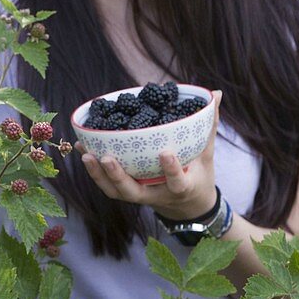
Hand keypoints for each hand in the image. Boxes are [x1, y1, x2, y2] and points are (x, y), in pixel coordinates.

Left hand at [75, 90, 222, 220]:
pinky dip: (94, 171)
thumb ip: (208, 125)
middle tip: (106, 158)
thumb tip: (216, 94)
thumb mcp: (206, 153)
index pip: (177, 182)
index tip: (165, 153)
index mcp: (182, 187)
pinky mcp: (127, 193)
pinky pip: (108, 185)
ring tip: (86, 154)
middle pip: (134, 192)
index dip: (171, 170)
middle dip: (118, 176)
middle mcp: (157, 194)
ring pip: (116, 192)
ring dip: (99, 175)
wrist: (187, 205)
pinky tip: (83, 150)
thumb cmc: (198, 174)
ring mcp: (140, 196)